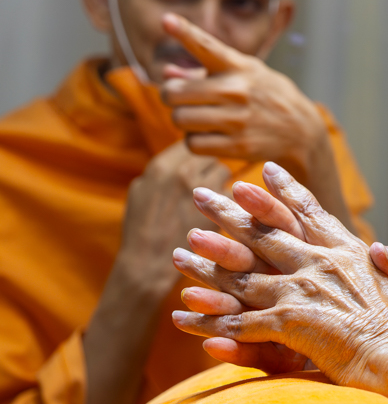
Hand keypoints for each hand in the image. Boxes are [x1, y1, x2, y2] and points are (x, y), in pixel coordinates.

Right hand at [117, 141, 229, 298]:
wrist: (147, 262)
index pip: (191, 142)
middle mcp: (183, 172)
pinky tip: (217, 212)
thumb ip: (163, 168)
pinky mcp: (218, 209)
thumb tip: (183, 152)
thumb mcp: (141, 188)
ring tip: (211, 198)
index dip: (197, 151)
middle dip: (211, 165)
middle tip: (206, 180)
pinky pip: (230, 194)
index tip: (198, 161)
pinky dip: (227, 201)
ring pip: (224, 172)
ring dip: (221, 181)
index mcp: (161, 165)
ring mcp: (203, 191)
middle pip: (211, 155)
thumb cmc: (141, 225)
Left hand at [159, 13, 351, 224]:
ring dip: (183, 121)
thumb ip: (202, 74)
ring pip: (179, 120)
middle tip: (182, 99)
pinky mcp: (238, 146)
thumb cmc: (264, 95)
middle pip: (174, 94)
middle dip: (171, 97)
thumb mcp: (243, 75)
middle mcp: (238, 90)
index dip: (185, 32)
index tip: (166, 19)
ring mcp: (238, 119)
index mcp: (239, 66)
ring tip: (200, 118)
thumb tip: (166, 74)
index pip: (206, 46)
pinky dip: (196, 141)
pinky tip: (211, 135)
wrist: (301, 129)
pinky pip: (193, 143)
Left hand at [172, 164, 387, 384]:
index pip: (311, 213)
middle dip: (230, 212)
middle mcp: (322, 263)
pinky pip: (240, 321)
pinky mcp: (291, 321)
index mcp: (350, 252)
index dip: (286, 191)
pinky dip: (210, 321)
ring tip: (180, 249)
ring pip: (244, 273)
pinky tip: (185, 317)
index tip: (263, 171)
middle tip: (201, 193)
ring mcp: (304, 290)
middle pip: (267, 232)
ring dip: (209, 263)